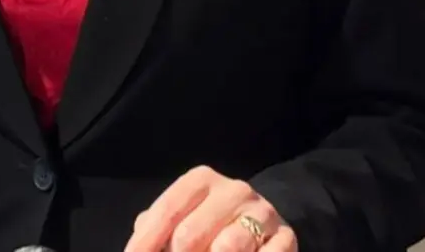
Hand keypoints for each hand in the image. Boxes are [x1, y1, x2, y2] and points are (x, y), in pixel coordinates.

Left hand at [123, 165, 294, 251]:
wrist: (264, 223)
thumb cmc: (209, 223)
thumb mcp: (182, 216)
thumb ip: (156, 228)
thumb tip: (138, 250)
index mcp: (201, 180)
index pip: (166, 213)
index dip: (145, 243)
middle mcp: (233, 190)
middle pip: (189, 236)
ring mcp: (262, 213)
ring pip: (225, 248)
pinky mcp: (286, 238)